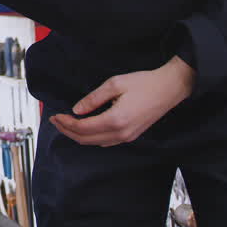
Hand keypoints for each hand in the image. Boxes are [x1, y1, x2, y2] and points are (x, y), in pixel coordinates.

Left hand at [49, 56, 195, 146]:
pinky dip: (92, 137)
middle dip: (68, 131)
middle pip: (86, 139)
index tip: (55, 116)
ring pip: (95, 143)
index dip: (66, 123)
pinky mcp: (132, 135)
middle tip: (56, 120)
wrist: (170, 88)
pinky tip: (86, 127)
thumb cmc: (144, 83)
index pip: (83, 128)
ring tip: (67, 123)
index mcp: (116, 120)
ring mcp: (128, 137)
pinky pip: (106, 142)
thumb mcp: (114, 84)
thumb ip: (93, 98)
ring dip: (79, 135)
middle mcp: (121, 133)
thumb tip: (76, 110)